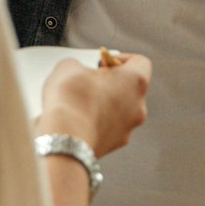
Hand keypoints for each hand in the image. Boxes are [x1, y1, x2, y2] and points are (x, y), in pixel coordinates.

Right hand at [37, 53, 151, 157]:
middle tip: (88, 81)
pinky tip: (77, 120)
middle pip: (129, 88)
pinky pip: (108, 128)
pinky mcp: (113, 146)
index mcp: (136, 81)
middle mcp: (139, 106)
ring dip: (103, 104)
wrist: (64, 139)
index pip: (140, 62)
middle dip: (109, 83)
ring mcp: (128, 129)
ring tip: (78, 102)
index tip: (102, 62)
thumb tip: (77, 73)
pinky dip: (96, 123)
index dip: (119, 59)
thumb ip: (80, 66)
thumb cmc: (71, 99)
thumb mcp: (70, 66)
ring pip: (119, 111)